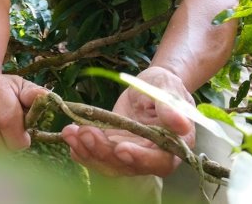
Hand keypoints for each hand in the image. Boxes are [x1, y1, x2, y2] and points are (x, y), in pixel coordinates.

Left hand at [61, 67, 195, 176]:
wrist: (149, 86)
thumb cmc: (164, 86)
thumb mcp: (167, 90)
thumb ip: (171, 107)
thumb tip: (181, 124)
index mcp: (172, 146)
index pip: (159, 162)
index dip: (140, 159)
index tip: (121, 148)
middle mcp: (150, 156)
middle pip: (127, 165)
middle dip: (104, 152)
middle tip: (86, 133)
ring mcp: (129, 154)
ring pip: (108, 162)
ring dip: (88, 150)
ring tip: (72, 132)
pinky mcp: (112, 148)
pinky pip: (95, 154)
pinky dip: (81, 147)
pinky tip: (70, 134)